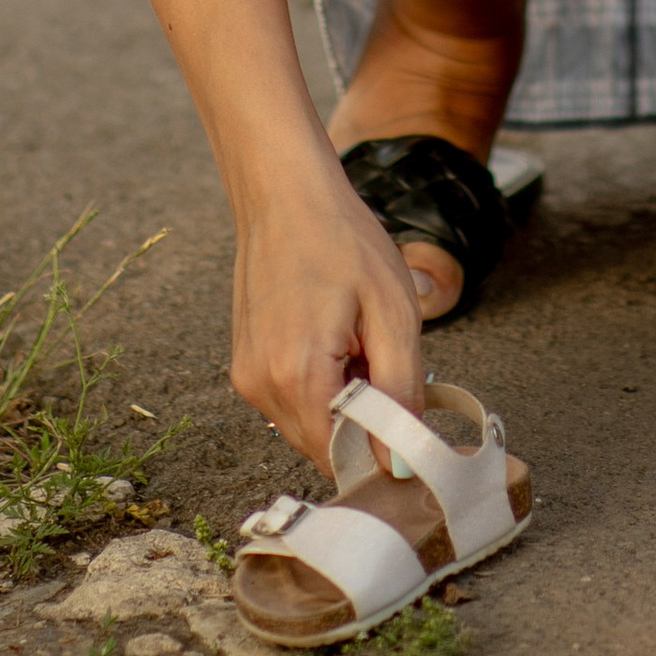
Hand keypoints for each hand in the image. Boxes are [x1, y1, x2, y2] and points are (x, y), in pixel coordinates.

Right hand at [230, 161, 427, 472]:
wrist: (284, 194)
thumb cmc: (341, 239)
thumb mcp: (393, 311)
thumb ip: (399, 391)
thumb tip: (399, 461)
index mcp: (297, 375)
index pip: (343, 460)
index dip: (383, 451)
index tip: (410, 420)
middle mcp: (262, 386)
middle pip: (324, 449)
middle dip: (363, 426)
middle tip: (384, 363)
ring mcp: (248, 377)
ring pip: (308, 428)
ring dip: (342, 406)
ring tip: (359, 345)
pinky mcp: (245, 364)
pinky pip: (290, 403)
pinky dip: (320, 389)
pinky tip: (335, 341)